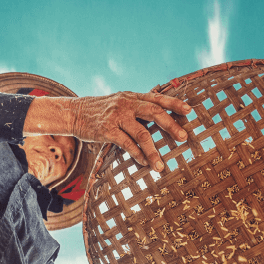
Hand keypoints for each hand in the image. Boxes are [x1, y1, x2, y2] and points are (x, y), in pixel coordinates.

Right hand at [71, 92, 190, 171]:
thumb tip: (161, 118)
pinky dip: (137, 155)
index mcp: (133, 97)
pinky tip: (144, 163)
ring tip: (161, 166)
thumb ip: (138, 108)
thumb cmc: (102, 111)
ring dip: (153, 152)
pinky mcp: (107, 130)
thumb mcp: (121, 103)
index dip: (174, 104)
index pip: (157, 98)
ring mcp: (117, 117)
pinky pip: (126, 144)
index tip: (189, 110)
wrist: (74, 112)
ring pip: (141, 134)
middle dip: (171, 125)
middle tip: (184, 137)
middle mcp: (127, 104)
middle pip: (154, 113)